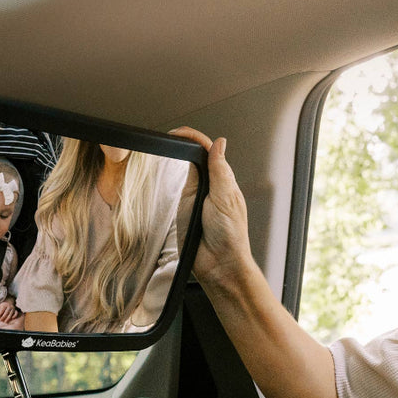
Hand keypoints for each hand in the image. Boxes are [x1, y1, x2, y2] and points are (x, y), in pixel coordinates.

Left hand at [0, 298, 19, 323]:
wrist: (8, 303)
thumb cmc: (2, 307)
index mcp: (4, 305)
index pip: (2, 309)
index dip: (0, 313)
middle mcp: (9, 306)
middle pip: (6, 312)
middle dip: (3, 317)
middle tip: (0, 320)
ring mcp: (13, 308)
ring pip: (11, 313)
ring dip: (8, 318)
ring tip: (5, 322)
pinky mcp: (15, 310)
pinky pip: (16, 313)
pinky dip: (14, 316)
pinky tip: (12, 318)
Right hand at [168, 127, 254, 286]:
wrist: (219, 265)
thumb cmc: (230, 236)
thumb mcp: (226, 198)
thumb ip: (220, 171)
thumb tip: (220, 143)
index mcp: (224, 182)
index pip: (209, 152)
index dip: (194, 138)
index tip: (179, 133)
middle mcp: (210, 188)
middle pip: (196, 157)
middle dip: (184, 145)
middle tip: (170, 137)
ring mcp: (195, 198)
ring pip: (186, 171)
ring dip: (178, 159)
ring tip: (168, 148)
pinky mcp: (184, 210)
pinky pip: (176, 189)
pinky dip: (171, 178)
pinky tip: (167, 172)